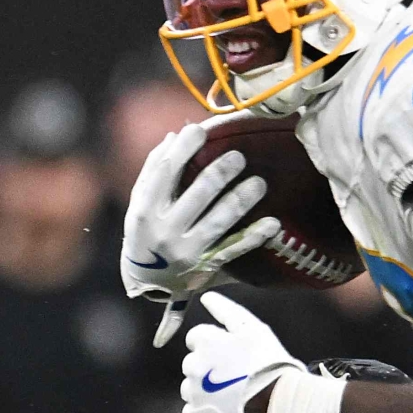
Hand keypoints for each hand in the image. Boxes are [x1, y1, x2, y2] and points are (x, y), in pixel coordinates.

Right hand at [122, 120, 274, 323]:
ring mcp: (189, 251)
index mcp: (146, 211)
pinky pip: (235, 249)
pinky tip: (272, 223)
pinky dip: (255, 236)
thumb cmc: (146, 232)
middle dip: (220, 173)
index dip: (184, 149)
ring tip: (259, 183)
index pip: (165, 173)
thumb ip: (154, 171)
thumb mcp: (140, 203)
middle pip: (197, 195)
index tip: (200, 130)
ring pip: (219, 221)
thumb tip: (175, 135)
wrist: (146, 282)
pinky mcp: (208, 265)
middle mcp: (166, 231)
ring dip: (241, 200)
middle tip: (238, 157)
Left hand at [178, 291, 303, 412]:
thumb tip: (206, 297)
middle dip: (208, 370)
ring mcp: (192, 392)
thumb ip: (227, 311)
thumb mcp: (254, 329)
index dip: (213, 346)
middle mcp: (193, 365)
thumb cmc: (269, 363)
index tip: (230, 356)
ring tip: (231, 398)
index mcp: (204, 341)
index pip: (196, 338)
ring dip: (206, 392)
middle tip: (234, 378)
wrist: (277, 401)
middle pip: (193, 364)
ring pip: (191, 389)